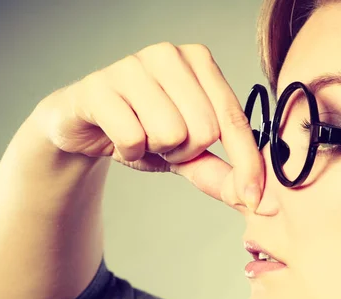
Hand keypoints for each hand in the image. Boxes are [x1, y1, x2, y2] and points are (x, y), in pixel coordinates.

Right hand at [32, 42, 264, 210]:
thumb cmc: (139, 130)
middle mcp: (169, 55)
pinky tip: (116, 136)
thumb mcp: (185, 153)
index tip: (256, 201)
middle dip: (184, 151)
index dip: (247, 164)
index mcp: (198, 61)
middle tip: (160, 142)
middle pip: (205, 130)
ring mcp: (132, 65)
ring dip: (155, 150)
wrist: (81, 126)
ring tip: (139, 135)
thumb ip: (220, 173)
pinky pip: (133, 138)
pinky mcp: (100, 86)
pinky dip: (128, 151)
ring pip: (171, 134)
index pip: (233, 118)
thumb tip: (259, 201)